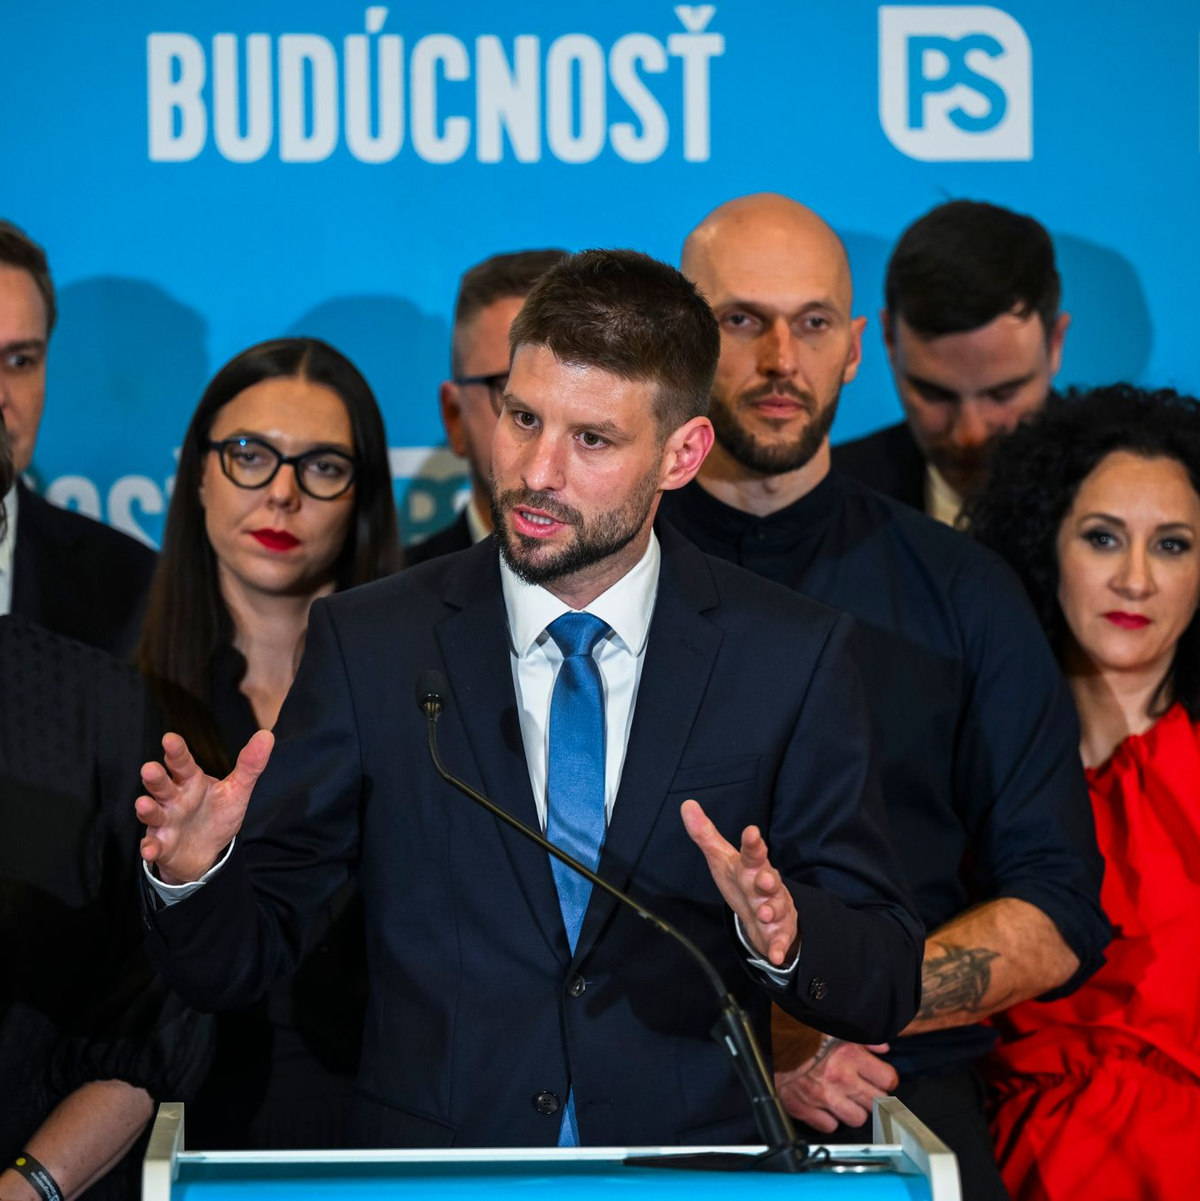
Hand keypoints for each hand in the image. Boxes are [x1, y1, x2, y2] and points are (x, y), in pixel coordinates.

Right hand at [136, 730, 273, 884]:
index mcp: (191, 781)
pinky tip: (150, 850)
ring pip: (153, 813)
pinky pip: (153, 847)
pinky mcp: (162, 846)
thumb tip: (266, 735)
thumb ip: (249, 765)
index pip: (182, 763)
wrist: (206, 850)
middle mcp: (173, 799)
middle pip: (162, 785)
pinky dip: (150, 848)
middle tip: (149, 768)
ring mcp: (165, 823)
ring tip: (143, 804)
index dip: (176, 752)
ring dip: (147, 810)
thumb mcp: (237, 790)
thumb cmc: (217, 813)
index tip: (170, 738)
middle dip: (155, 778)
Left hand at [680, 798, 797, 965]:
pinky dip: (779, 946)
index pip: (752, 851)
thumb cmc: (742, 880)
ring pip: (777, 908)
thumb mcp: (722, 858)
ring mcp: (776, 908)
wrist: (766, 913)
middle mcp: (767, 885)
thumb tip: (686, 805)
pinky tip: (776, 954)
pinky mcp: (779, 931)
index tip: (751, 832)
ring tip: (764, 915)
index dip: (752, 843)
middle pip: (769, 879)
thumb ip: (705, 833)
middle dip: (768, 879)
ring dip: (771, 911)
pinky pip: (781, 939)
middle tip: (764, 880)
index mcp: (752, 866)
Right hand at [774, 1037, 897, 1132]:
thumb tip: (883, 1049)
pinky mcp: (805, 1109)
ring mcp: (823, 1097)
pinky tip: (825, 1105)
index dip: (885, 1079)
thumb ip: (864, 1040)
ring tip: (844, 1098)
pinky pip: (830, 1126)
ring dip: (853, 1111)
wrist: (769, 1043)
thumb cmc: (802, 1035)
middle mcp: (839, 1078)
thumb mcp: (835, 1029)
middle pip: (876, 1102)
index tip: (879, 1078)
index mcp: (849, 1055)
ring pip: (857, 1119)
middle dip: (872, 1096)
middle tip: (862, 1089)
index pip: (888, 1080)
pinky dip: (829, 1119)